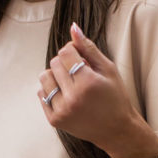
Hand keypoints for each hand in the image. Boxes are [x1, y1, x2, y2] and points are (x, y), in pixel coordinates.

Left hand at [37, 23, 146, 153]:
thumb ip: (89, 48)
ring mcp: (62, 110)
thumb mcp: (108, 70)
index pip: (65, 52)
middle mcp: (73, 98)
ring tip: (70, 84)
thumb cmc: (115, 97)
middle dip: (65, 64)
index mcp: (88, 83)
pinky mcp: (55, 120)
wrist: (116, 130)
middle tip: (79, 74)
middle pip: (54, 63)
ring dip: (55, 76)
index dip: (72, 51)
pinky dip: (50, 91)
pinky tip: (65, 95)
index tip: (82, 59)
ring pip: (44, 78)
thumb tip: (72, 27)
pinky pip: (41, 94)